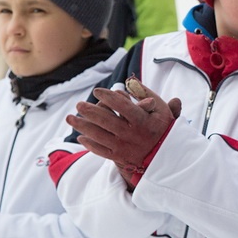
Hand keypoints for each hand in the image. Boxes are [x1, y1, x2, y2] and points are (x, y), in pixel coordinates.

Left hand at [66, 78, 180, 181]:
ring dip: (81, 126)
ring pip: (97, 135)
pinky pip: (99, 150)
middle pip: (104, 120)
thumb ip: (146, 94)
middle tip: (79, 104)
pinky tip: (82, 137)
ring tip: (70, 119)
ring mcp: (123, 146)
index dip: (107, 96)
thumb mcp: (160, 109)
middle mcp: (130, 133)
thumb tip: (130, 81)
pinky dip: (89, 143)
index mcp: (142, 120)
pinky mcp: (118, 157)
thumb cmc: (162, 128)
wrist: (166, 156)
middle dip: (88, 111)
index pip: (121, 105)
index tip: (97, 91)